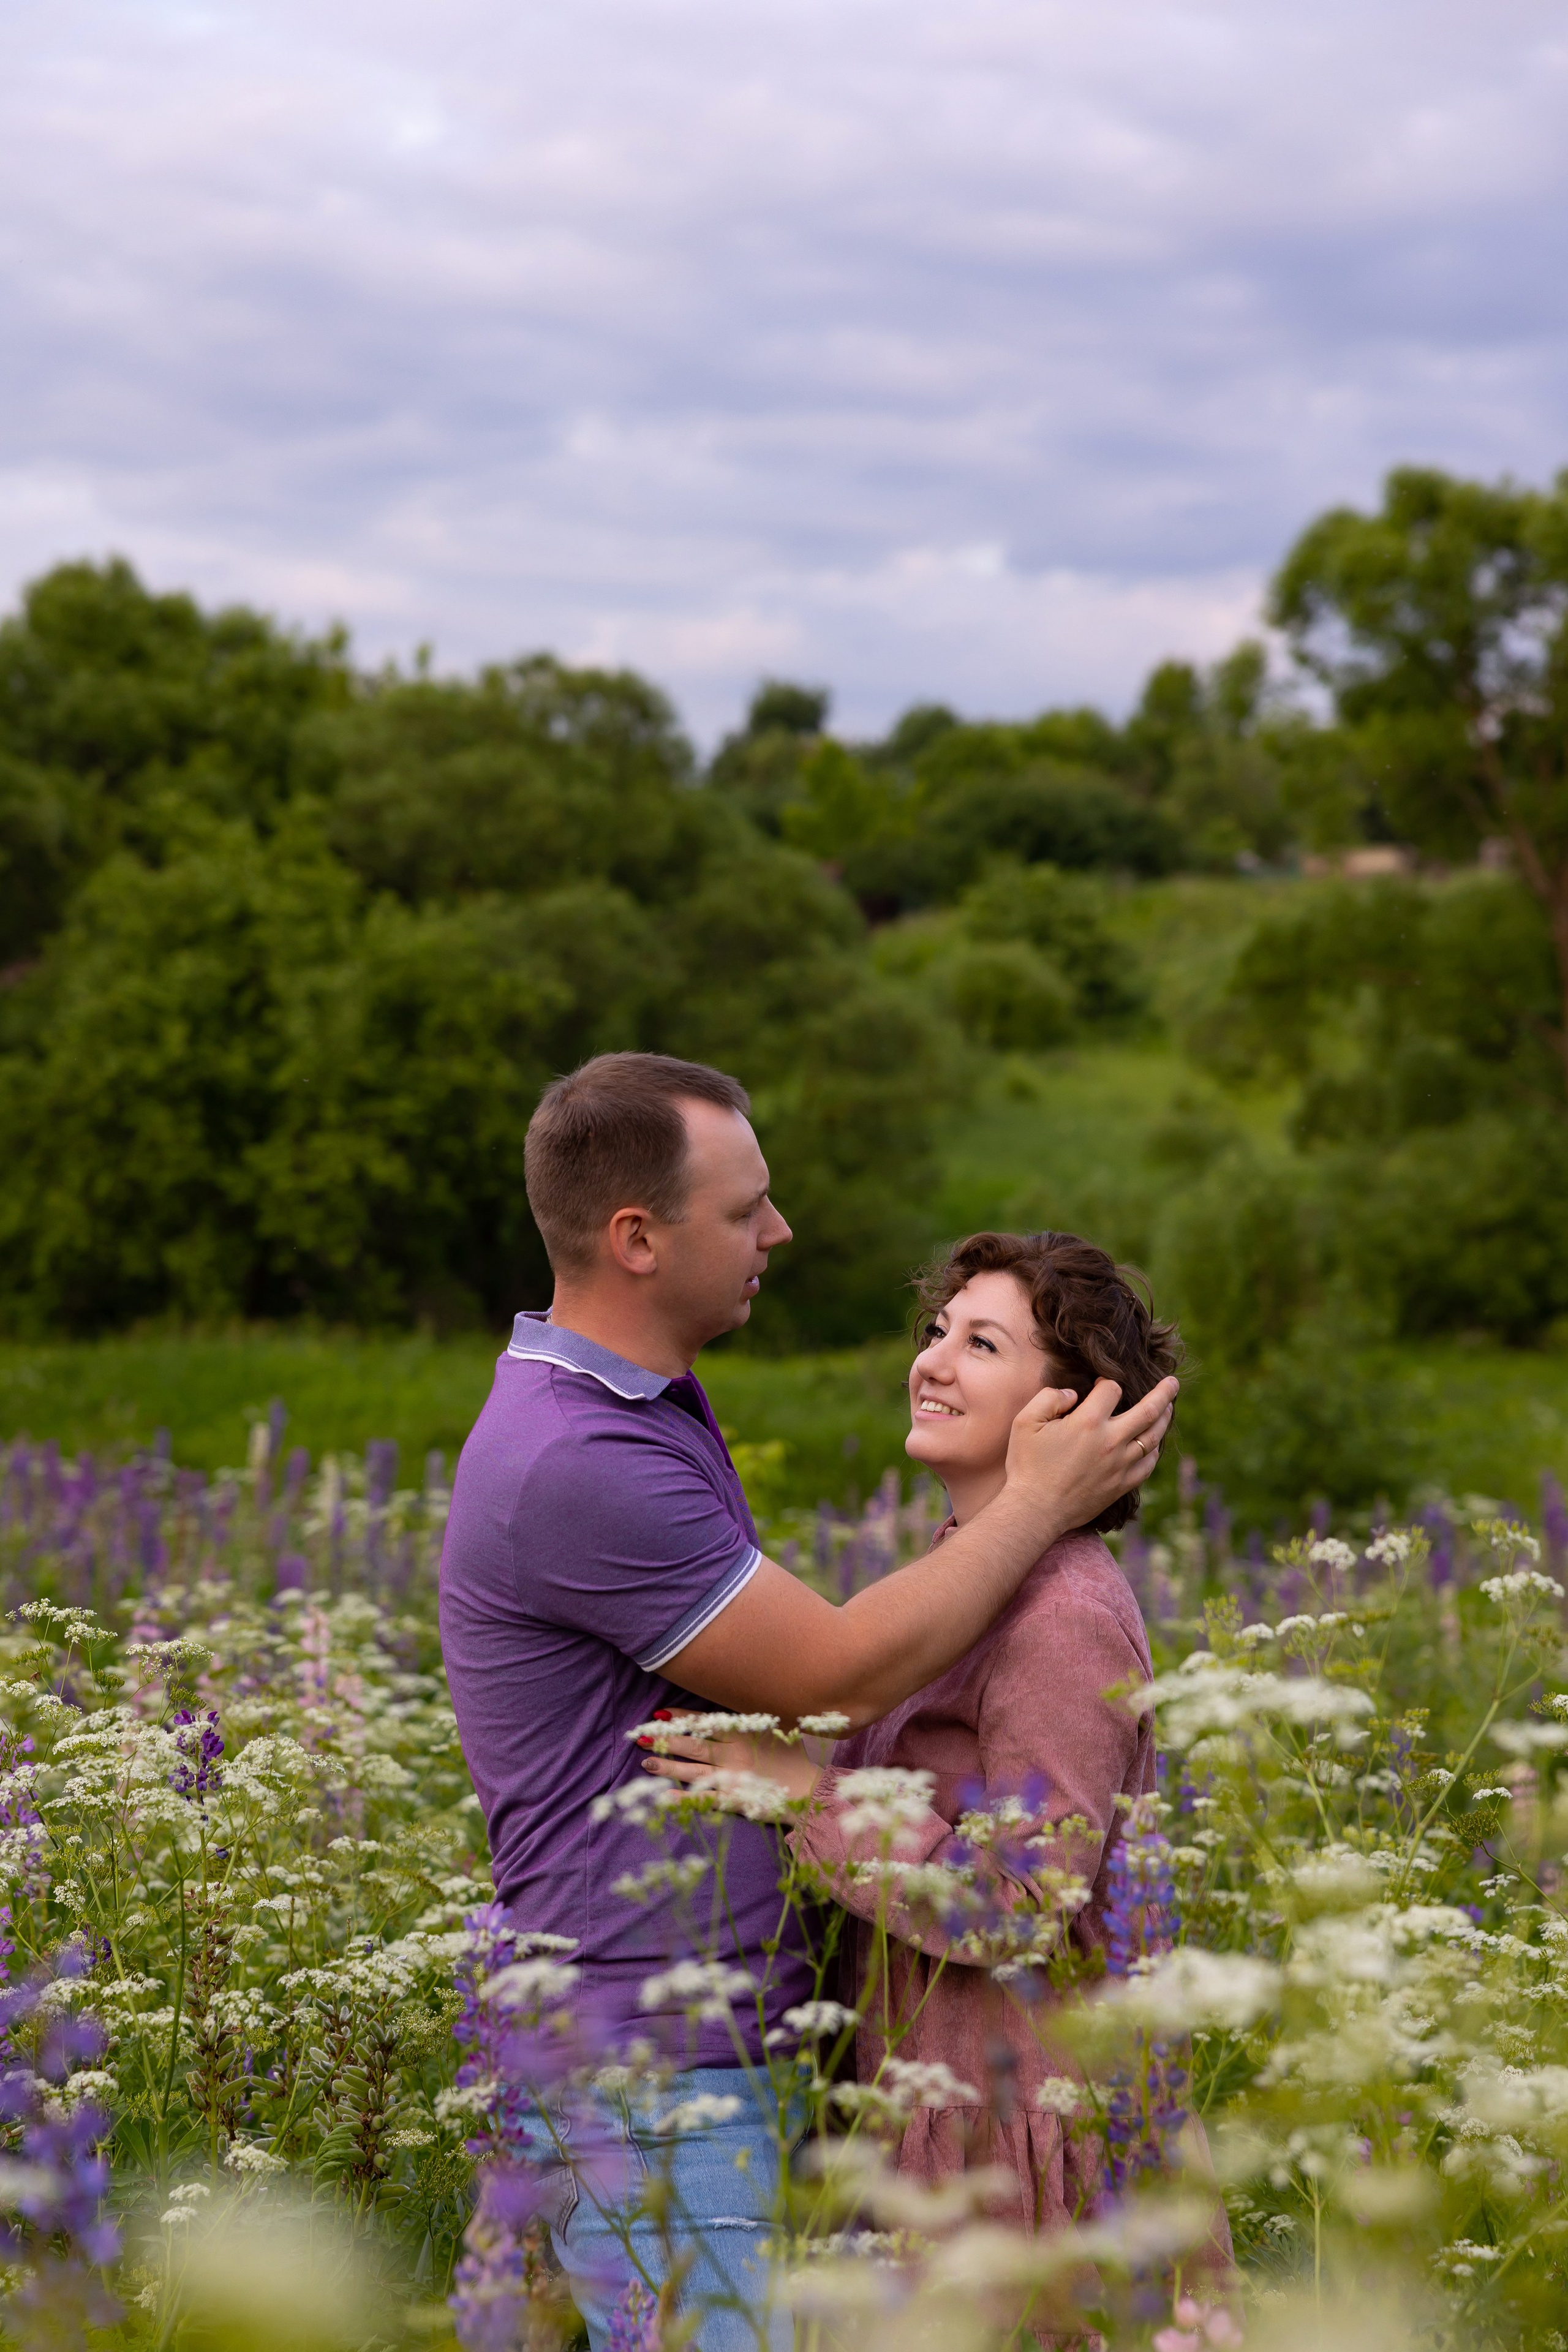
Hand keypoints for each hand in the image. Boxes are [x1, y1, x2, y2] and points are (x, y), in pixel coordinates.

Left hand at [637, 1725, 821, 1803]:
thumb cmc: (798, 1759)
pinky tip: (663, 1798)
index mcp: (743, 1733)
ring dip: (667, 1766)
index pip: (705, 1722)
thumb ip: (757, 1718)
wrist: (813, 1792)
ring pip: (692, 1769)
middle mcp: (733, 1753)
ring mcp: (732, 1778)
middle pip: (692, 1744)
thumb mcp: (779, 1729)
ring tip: (645, 1762)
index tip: (660, 1712)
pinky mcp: (734, 1800)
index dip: (681, 1717)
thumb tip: (741, 1702)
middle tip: (641, 1735)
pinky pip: (703, 1799)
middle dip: (665, 1739)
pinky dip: (682, 1799)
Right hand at [1003, 1374, 1177, 1530]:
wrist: (1035, 1510)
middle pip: (1149, 1409)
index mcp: (1088, 1422)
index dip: (1106, 1382)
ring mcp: (1120, 1465)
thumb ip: (1049, 1398)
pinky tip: (1154, 1444)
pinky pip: (1148, 1465)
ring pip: (1153, 1436)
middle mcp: (1111, 1441)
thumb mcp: (1025, 1422)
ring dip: (1164, 1418)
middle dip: (1164, 1392)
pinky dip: (1154, 1451)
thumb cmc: (1027, 1465)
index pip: (1111, 1389)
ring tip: (1169, 1407)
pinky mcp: (1122, 1484)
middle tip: (1174, 1382)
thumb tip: (1073, 1394)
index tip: (1100, 1385)